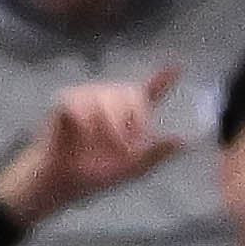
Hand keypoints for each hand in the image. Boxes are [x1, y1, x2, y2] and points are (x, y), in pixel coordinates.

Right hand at [0, 67, 188, 224]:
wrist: (62, 180)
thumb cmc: (94, 174)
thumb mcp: (131, 168)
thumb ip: (155, 153)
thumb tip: (182, 140)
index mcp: (125, 116)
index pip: (148, 93)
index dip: (162, 78)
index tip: (177, 65)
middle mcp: (108, 101)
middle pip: (130, 93)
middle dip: (132, 119)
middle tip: (123, 145)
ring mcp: (87, 97)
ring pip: (107, 98)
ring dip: (109, 126)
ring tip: (100, 145)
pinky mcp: (66, 99)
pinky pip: (83, 103)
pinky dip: (86, 124)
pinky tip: (82, 136)